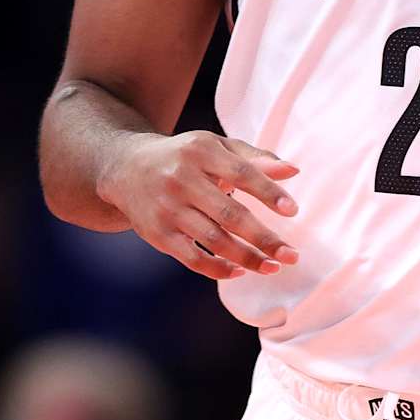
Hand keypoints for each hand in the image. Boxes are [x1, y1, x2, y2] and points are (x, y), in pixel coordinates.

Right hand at [98, 129, 299, 284]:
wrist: (125, 167)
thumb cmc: (184, 157)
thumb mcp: (215, 147)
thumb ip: (254, 158)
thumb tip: (293, 171)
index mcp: (201, 152)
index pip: (241, 173)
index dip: (268, 193)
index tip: (293, 211)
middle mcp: (182, 179)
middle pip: (230, 214)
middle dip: (264, 238)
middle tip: (292, 255)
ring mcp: (168, 208)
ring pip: (214, 240)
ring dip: (247, 258)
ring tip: (273, 267)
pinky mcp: (158, 233)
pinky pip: (192, 258)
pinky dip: (218, 269)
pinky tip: (240, 271)